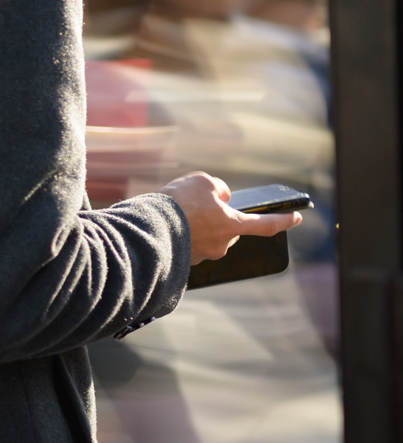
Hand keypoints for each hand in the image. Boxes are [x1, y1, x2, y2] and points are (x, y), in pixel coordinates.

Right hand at [160, 172, 302, 264]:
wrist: (147, 228)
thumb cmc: (178, 203)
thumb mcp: (202, 182)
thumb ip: (219, 189)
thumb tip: (221, 198)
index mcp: (232, 226)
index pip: (266, 224)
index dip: (283, 220)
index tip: (296, 218)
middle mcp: (222, 245)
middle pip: (228, 229)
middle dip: (219, 218)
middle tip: (197, 205)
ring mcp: (202, 255)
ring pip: (207, 236)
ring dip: (197, 225)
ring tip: (175, 214)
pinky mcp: (184, 261)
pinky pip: (188, 244)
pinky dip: (182, 234)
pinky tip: (167, 225)